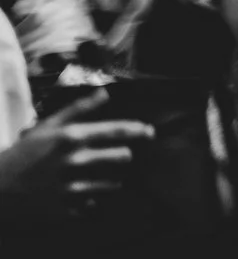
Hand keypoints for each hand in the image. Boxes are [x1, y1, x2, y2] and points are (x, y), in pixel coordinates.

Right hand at [0, 91, 153, 211]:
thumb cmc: (22, 153)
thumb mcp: (47, 127)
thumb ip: (78, 109)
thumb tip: (105, 93)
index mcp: (71, 138)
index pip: (116, 131)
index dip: (138, 130)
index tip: (150, 131)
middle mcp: (74, 162)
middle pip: (121, 157)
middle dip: (124, 156)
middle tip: (122, 156)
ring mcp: (70, 188)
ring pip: (112, 183)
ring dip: (112, 180)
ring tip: (106, 177)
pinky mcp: (66, 209)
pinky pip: (92, 204)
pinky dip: (91, 200)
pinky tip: (82, 194)